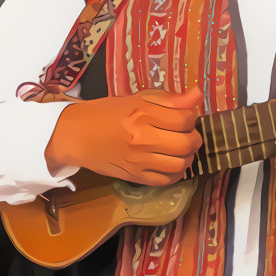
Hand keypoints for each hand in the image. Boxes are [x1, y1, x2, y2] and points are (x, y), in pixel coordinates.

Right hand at [45, 86, 202, 185]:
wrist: (78, 135)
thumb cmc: (108, 113)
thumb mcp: (138, 98)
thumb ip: (169, 98)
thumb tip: (197, 95)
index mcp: (142, 114)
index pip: (183, 118)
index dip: (191, 116)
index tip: (186, 116)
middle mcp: (141, 138)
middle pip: (186, 143)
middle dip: (194, 138)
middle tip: (188, 133)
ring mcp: (138, 161)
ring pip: (180, 164)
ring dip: (188, 156)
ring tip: (181, 148)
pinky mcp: (135, 177)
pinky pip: (167, 180)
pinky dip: (176, 173)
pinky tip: (172, 163)